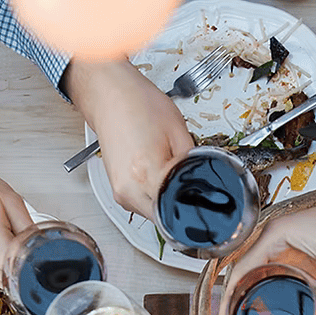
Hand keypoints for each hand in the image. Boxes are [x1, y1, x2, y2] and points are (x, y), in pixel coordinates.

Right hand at [0, 142, 34, 285]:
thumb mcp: (8, 198)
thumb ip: (29, 225)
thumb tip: (44, 243)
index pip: (30, 267)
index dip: (45, 261)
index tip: (54, 255)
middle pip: (21, 277)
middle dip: (34, 264)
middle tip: (40, 246)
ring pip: (10, 279)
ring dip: (19, 266)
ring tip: (19, 242)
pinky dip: (7, 265)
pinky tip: (7, 246)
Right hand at [66, 59, 194, 220]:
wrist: (109, 95)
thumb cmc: (139, 105)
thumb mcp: (179, 130)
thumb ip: (193, 162)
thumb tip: (203, 181)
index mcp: (147, 174)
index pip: (180, 207)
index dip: (197, 201)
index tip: (206, 195)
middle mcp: (129, 189)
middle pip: (167, 216)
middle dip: (182, 203)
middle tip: (190, 183)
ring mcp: (120, 193)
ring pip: (155, 214)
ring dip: (167, 200)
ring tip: (169, 173)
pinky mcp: (117, 192)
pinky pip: (144, 205)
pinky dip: (155, 195)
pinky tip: (158, 175)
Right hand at [222, 143, 315, 312]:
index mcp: (273, 236)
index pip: (243, 268)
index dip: (230, 294)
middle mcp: (272, 245)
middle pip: (243, 276)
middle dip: (233, 302)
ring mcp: (281, 255)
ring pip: (255, 281)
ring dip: (246, 302)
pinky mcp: (292, 264)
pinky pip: (273, 283)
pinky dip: (265, 299)